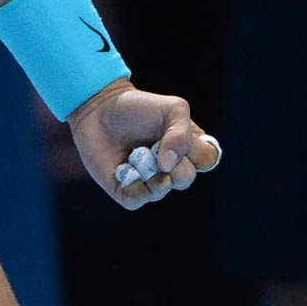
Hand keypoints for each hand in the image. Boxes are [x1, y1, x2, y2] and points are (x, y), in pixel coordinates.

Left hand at [68, 80, 221, 209]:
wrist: (99, 109)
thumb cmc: (138, 107)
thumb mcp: (171, 108)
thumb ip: (182, 133)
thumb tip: (168, 165)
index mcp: (188, 149)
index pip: (207, 160)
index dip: (195, 149)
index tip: (178, 132)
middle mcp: (172, 169)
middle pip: (185, 179)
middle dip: (168, 158)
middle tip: (152, 142)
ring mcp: (151, 182)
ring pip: (162, 189)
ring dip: (146, 167)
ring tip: (134, 151)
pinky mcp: (128, 191)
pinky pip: (138, 198)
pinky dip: (131, 181)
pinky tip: (122, 166)